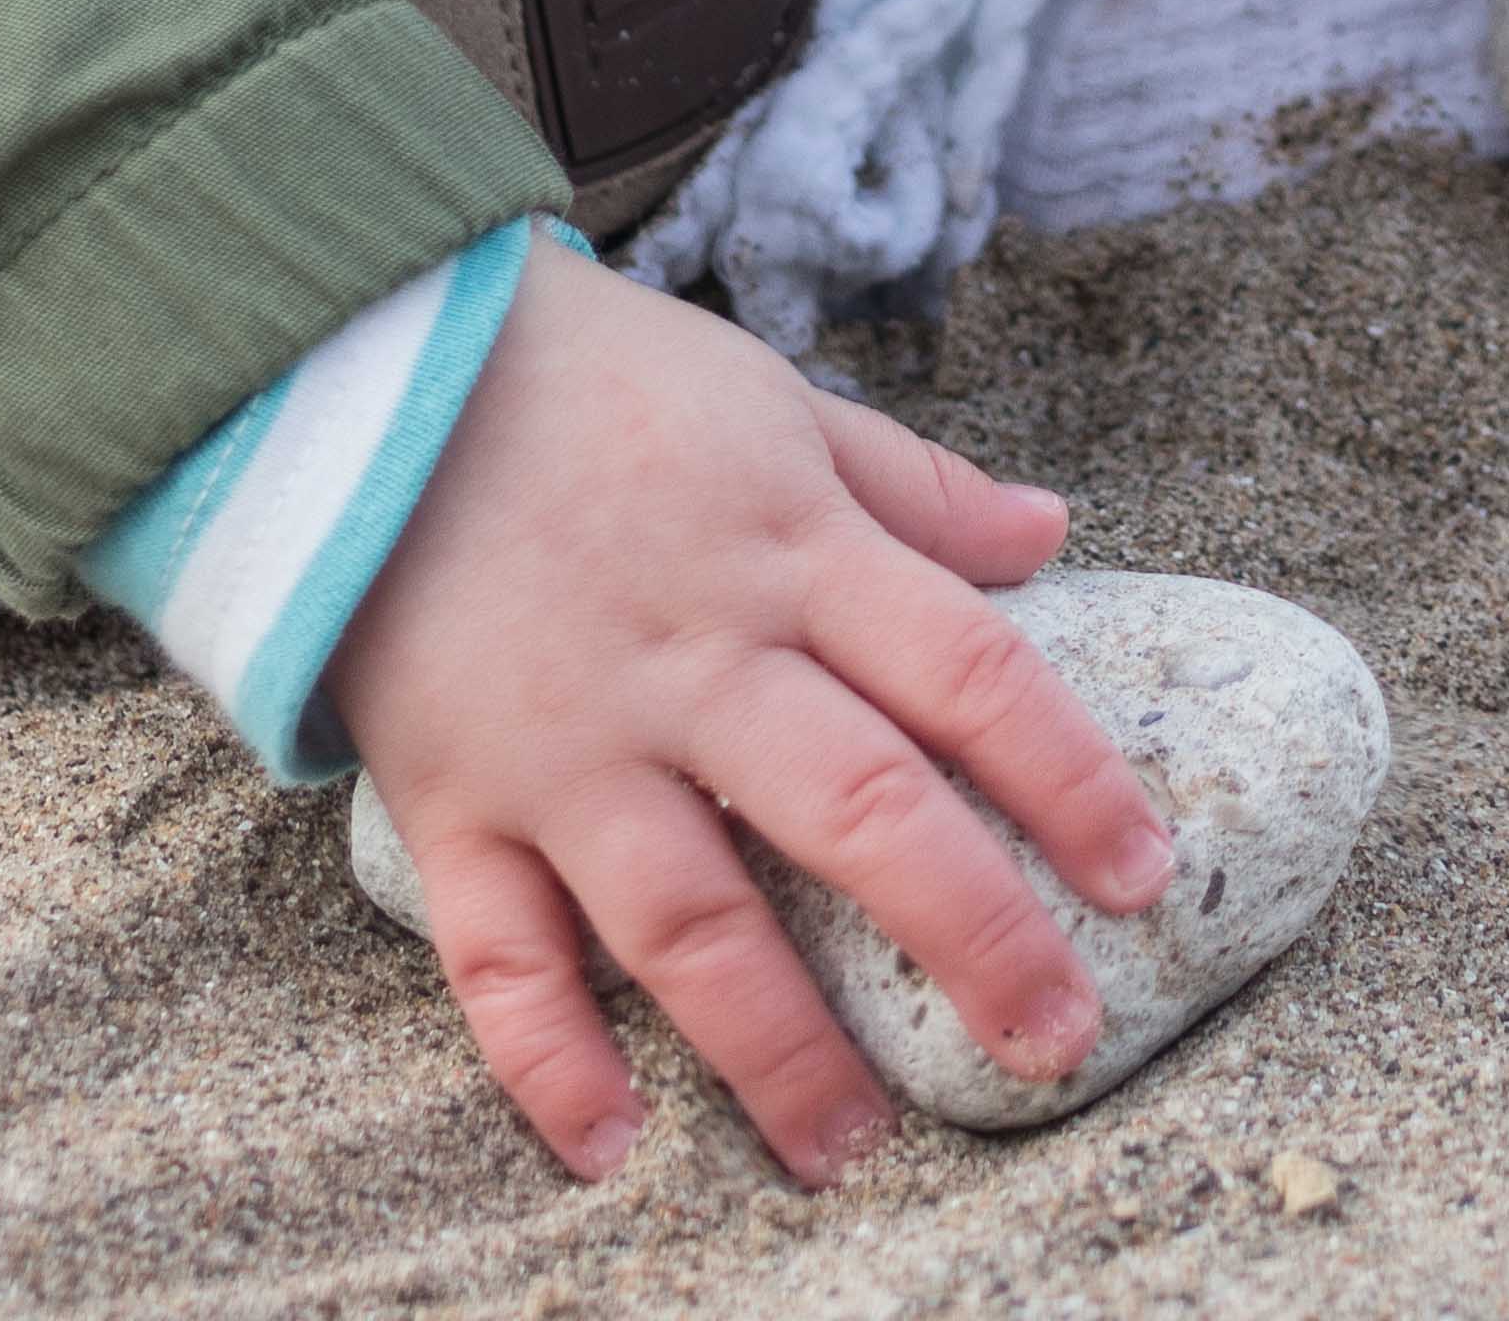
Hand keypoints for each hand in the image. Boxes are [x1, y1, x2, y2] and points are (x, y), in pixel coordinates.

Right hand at [325, 245, 1174, 1187]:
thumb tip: (1050, 532)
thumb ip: (909, 482)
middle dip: (969, 936)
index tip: (1145, 876)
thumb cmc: (591, 376)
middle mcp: (692, 657)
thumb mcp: (769, 397)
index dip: (1068, 776)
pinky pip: (499, 951)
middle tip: (1057, 1044)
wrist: (363, 359)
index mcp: (788, 549)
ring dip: (780, 1046)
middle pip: (857, 809)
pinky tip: (611, 1147)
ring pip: (691, 919)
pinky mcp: (455, 794)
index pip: (965, 670)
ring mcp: (569, 739)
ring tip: (853, 1148)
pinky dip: (549, 1058)